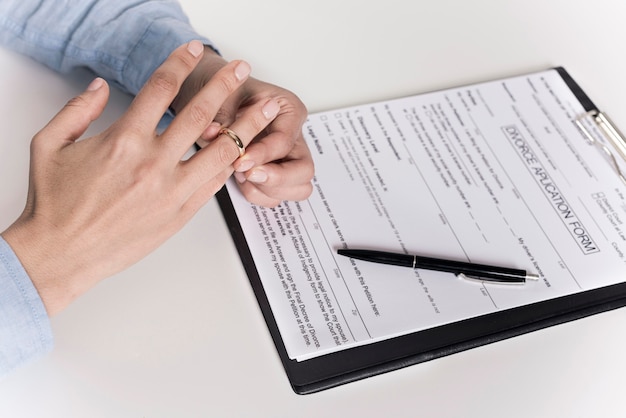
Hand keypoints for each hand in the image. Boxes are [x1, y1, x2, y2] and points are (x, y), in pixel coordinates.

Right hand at [1, 41, 279, 315]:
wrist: (62, 254)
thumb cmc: (54, 204)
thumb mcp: (49, 145)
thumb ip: (77, 110)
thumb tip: (102, 87)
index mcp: (123, 140)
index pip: (161, 89)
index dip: (180, 63)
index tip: (193, 50)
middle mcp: (153, 163)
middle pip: (200, 113)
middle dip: (226, 86)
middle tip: (243, 70)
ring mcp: (172, 190)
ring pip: (220, 151)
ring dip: (247, 127)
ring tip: (266, 112)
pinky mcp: (181, 214)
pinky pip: (215, 184)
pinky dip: (230, 165)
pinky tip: (243, 152)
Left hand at [171, 47, 313, 206]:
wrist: (209, 95)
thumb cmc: (220, 91)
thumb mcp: (219, 95)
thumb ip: (221, 115)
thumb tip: (215, 132)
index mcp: (289, 110)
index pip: (285, 141)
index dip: (264, 155)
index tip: (241, 161)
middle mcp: (293, 135)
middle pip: (304, 170)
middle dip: (276, 179)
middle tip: (248, 175)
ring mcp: (287, 157)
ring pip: (298, 188)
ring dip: (268, 189)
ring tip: (241, 176)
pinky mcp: (276, 172)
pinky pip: (277, 196)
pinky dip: (259, 194)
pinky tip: (240, 181)